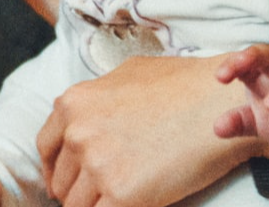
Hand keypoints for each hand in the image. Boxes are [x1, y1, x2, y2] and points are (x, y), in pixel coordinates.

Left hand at [37, 55, 268, 206]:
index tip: (65, 181)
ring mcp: (97, 164)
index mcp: (74, 104)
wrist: (222, 103)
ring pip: (76, 204)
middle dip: (77, 191)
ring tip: (111, 202)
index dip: (55, 169)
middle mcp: (78, 133)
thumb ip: (99, 97)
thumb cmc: (185, 85)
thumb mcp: (128, 74)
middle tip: (96, 197)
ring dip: (92, 206)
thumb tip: (89, 115)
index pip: (46, 148)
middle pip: (61, 180)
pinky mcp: (122, 193)